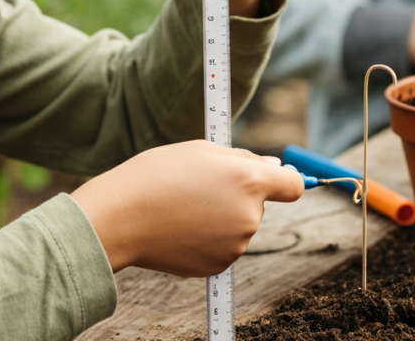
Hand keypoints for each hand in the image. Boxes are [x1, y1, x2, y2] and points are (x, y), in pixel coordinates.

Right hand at [70, 140, 302, 276]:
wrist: (121, 217)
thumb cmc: (157, 175)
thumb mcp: (201, 150)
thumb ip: (243, 158)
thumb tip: (274, 169)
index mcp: (250, 181)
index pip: (293, 185)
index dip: (286, 180)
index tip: (275, 179)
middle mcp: (249, 215)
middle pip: (259, 204)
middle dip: (239, 194)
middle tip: (199, 186)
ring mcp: (235, 245)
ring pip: (239, 225)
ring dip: (222, 217)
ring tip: (184, 207)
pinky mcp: (218, 265)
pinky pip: (223, 246)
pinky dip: (209, 238)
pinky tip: (182, 228)